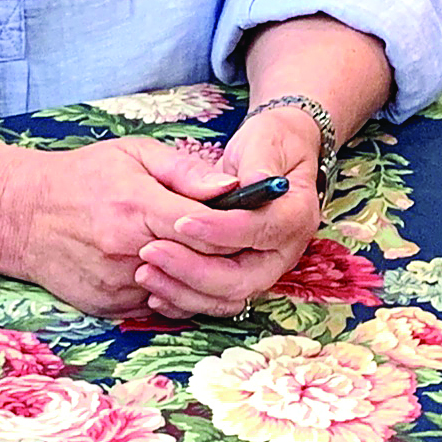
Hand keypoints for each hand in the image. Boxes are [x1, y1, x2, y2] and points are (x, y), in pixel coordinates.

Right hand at [10, 138, 236, 317]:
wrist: (24, 215)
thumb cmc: (82, 177)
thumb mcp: (133, 154)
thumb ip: (184, 170)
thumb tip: (230, 187)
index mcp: (136, 205)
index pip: (204, 229)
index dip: (231, 229)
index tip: (243, 222)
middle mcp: (127, 250)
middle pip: (199, 266)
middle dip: (224, 257)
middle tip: (239, 245)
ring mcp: (118, 284)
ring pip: (183, 294)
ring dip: (201, 280)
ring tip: (208, 259)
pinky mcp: (110, 307)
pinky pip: (157, 308)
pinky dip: (171, 293)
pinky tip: (173, 273)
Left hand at [134, 107, 321, 318]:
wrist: (276, 158)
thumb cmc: (269, 145)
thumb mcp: (265, 141)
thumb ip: (257, 162)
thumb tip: (245, 183)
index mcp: (295, 215)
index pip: (261, 230)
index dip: (222, 230)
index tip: (181, 221)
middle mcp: (283, 251)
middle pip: (244, 278)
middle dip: (195, 270)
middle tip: (152, 251)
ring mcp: (263, 268)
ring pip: (227, 296)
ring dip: (185, 290)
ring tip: (145, 272)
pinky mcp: (242, 276)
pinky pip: (215, 300)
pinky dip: (185, 300)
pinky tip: (154, 290)